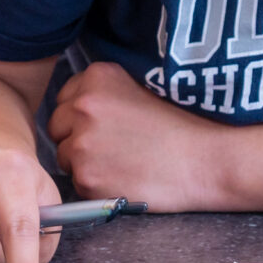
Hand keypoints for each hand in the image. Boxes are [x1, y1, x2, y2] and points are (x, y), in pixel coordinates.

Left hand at [47, 61, 234, 209]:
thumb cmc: (182, 126)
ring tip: (121, 163)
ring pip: (64, 156)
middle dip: (76, 137)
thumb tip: (77, 106)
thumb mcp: (142, 87)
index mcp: (97, 78)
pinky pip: (78, 182)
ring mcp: (82, 143)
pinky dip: (95, 185)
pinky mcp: (86, 177)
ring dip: (84, 162)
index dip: (82, 115)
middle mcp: (83, 106)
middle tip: (111, 148)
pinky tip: (123, 178)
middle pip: (57, 126)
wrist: (206, 160)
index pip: (65, 98)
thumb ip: (106, 91)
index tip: (105, 125)